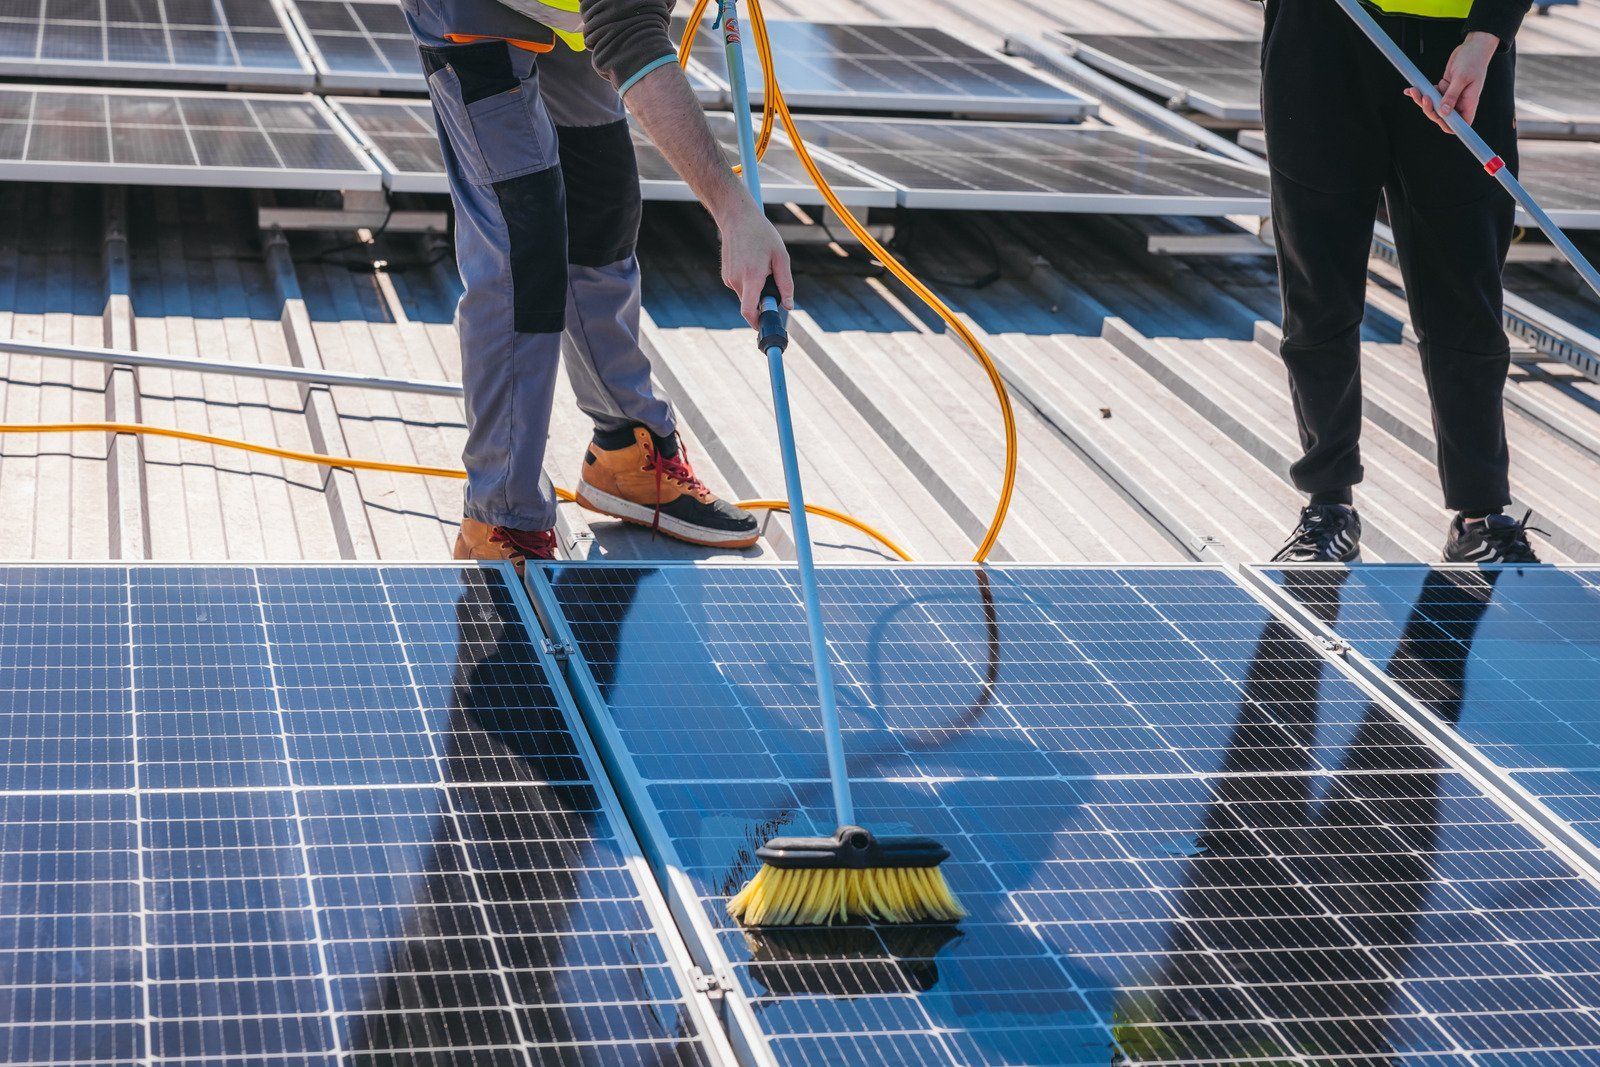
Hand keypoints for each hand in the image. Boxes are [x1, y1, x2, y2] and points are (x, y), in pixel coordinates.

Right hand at [716, 196, 793, 327]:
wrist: (736, 217)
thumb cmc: (761, 234)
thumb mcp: (780, 257)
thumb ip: (786, 284)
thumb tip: (788, 305)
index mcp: (751, 277)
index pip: (748, 311)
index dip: (756, 323)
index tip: (765, 326)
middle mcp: (736, 280)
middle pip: (750, 304)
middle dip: (762, 301)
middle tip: (771, 281)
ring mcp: (728, 277)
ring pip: (745, 295)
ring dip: (755, 289)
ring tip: (761, 265)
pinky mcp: (725, 274)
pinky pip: (740, 286)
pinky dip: (748, 282)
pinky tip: (752, 262)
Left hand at [1405, 31, 1497, 131]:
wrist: (1473, 46)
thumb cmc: (1473, 60)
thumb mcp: (1462, 78)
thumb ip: (1452, 96)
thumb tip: (1443, 113)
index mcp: (1469, 103)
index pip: (1460, 124)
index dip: (1448, 126)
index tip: (1437, 117)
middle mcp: (1460, 102)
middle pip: (1441, 117)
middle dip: (1429, 109)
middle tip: (1424, 97)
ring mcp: (1451, 96)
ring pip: (1433, 106)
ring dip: (1422, 100)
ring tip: (1414, 90)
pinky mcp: (1443, 88)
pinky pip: (1431, 95)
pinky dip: (1421, 92)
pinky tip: (1411, 89)